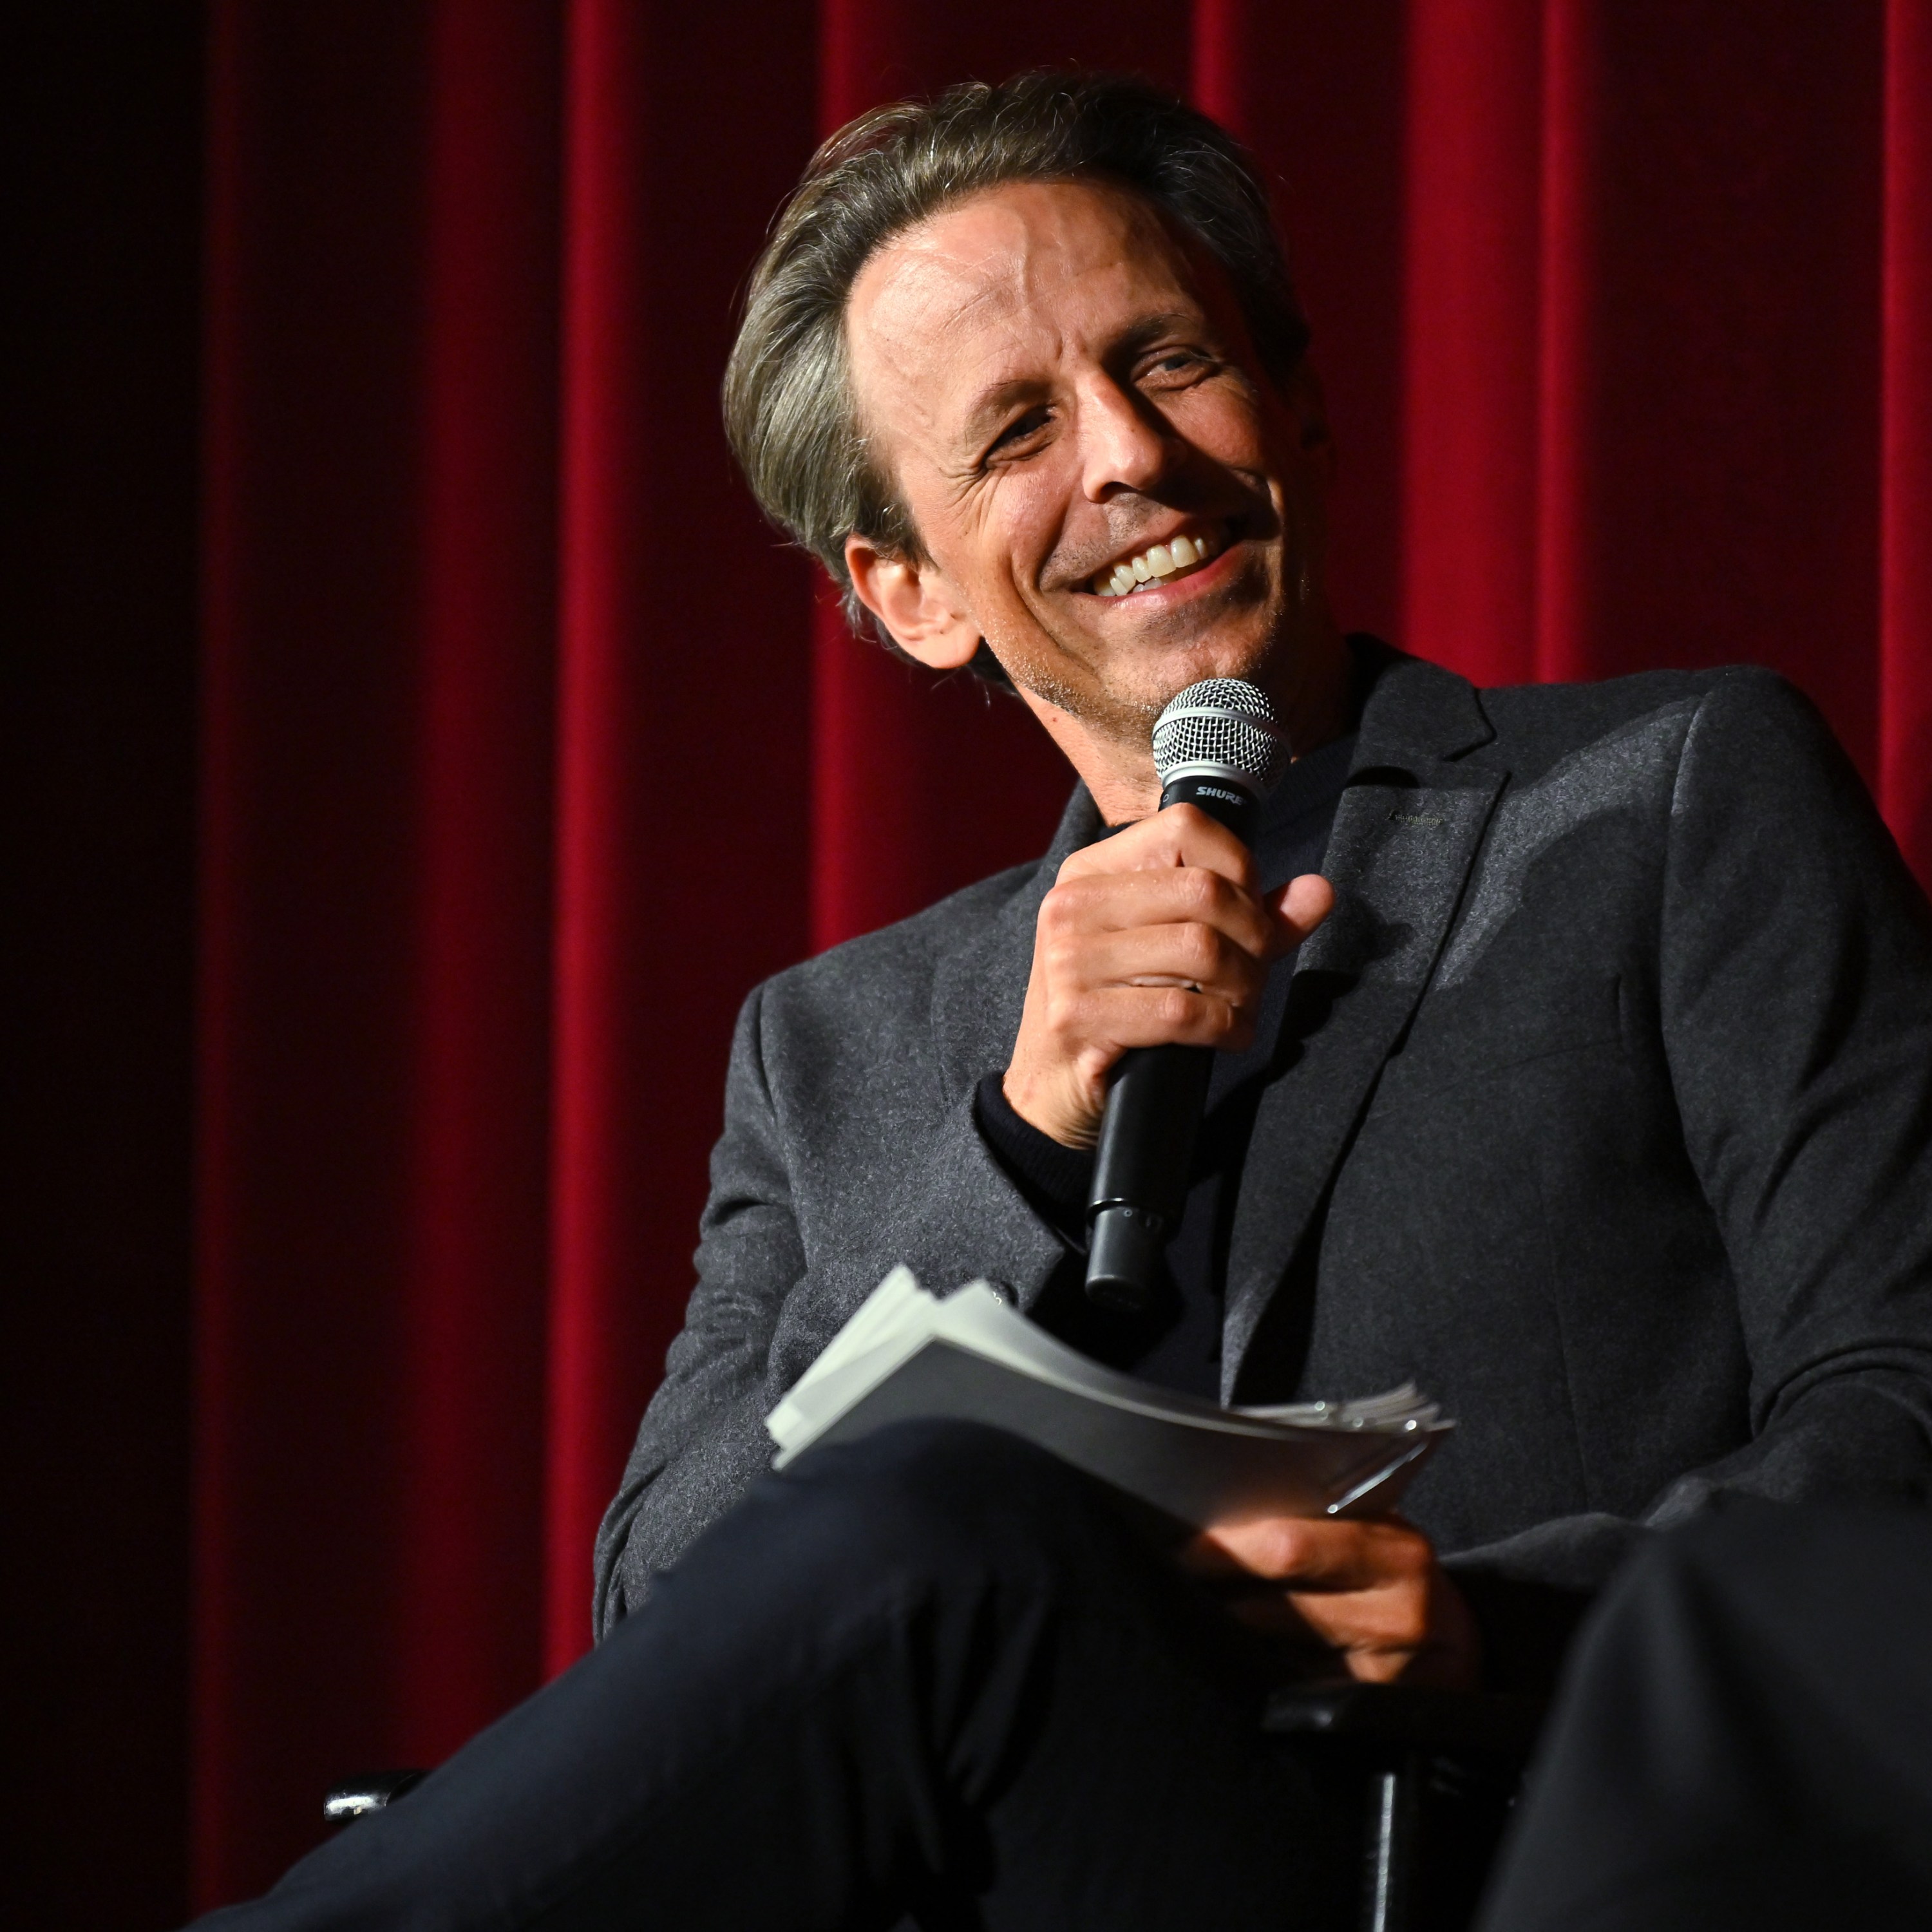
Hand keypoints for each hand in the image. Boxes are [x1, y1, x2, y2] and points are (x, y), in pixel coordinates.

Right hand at [1003, 804, 1335, 1147]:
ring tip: (1242, 1008)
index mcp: (1091, 872)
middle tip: (1256, 972)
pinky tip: (1227, 1037)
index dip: (1240, 869)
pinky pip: (1181, 1012)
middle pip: (1205, 891)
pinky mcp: (1076, 1015)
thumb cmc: (1118, 1008)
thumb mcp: (1173, 949)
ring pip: (1201, 951)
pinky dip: (1223, 1028)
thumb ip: (1246, 915)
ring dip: (1244, 988)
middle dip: (1253, 938)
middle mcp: (1072, 905)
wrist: (1052, 1088)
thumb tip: (1319, 891)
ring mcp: (1069, 961)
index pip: (1186, 827)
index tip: (1251, 914)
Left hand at [1185, 1514, 1480, 1688]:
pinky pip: (1287, 1691)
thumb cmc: (1395, 1574)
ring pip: (1273, 1655)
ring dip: (1226, 1636)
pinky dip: (1255, 1673)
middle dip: (1214, 1598)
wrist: (1458, 1647)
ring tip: (1196, 1616)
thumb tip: (1217, 1529)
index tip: (1183, 1550)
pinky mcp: (1363, 1717)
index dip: (1227, 1551)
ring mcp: (1383, 1676)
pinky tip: (1237, 1659)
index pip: (1291, 1548)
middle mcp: (1398, 1616)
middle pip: (1273, 1610)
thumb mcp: (1372, 1534)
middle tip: (1171, 1583)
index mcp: (1396, 1553)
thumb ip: (1313, 1526)